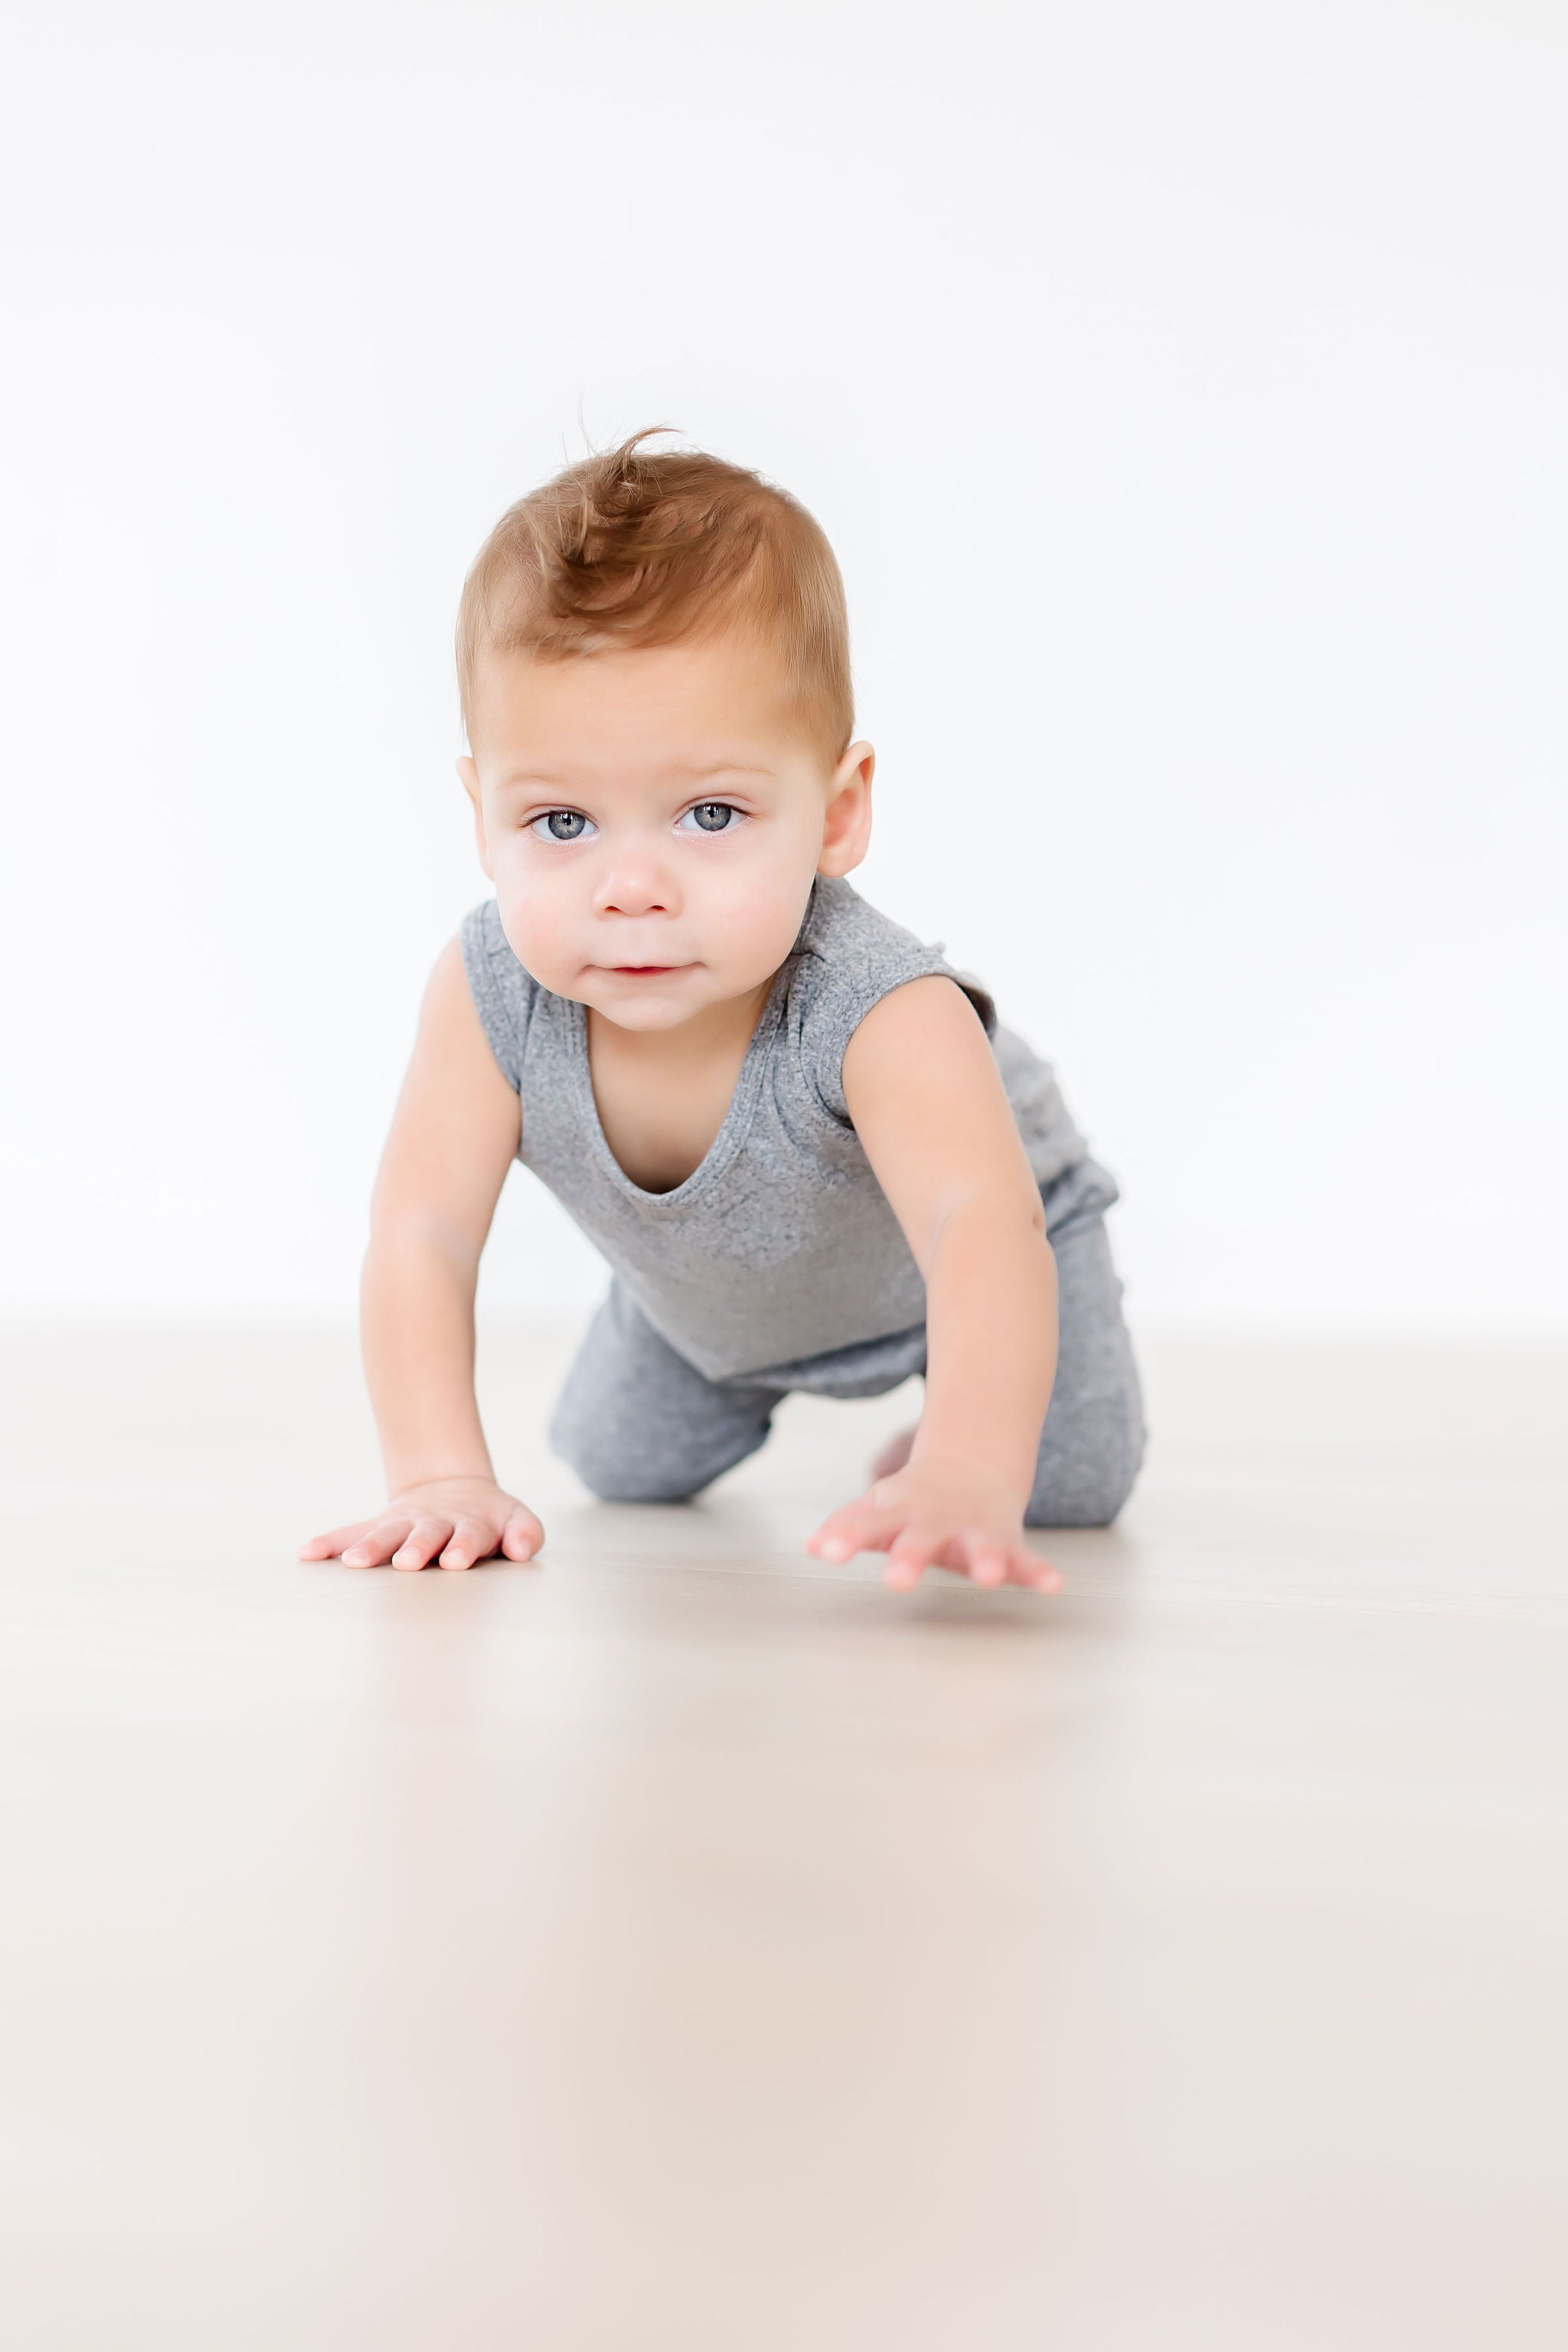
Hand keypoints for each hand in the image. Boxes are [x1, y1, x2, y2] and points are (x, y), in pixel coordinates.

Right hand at [298, 1476, 543, 1572]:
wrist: (455, 1490)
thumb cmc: (491, 1518)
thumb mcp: (517, 1519)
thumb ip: (525, 1534)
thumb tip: (520, 1550)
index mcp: (469, 1525)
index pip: (468, 1536)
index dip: (463, 1547)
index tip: (456, 1561)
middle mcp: (432, 1523)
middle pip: (424, 1535)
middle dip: (416, 1548)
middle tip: (407, 1562)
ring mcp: (403, 1524)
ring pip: (384, 1534)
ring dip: (369, 1548)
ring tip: (353, 1563)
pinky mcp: (378, 1527)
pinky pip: (350, 1533)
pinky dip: (329, 1541)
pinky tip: (306, 1552)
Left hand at [804, 1455, 1058, 1592]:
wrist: (969, 1468)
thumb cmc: (912, 1502)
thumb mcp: (877, 1509)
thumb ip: (846, 1528)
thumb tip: (809, 1545)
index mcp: (899, 1513)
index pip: (867, 1523)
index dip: (846, 1536)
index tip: (826, 1552)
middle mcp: (936, 1520)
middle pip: (921, 1538)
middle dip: (910, 1557)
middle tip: (896, 1582)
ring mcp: (973, 1530)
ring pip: (980, 1546)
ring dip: (983, 1561)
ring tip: (986, 1579)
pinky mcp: (1006, 1543)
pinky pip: (1026, 1559)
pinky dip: (1039, 1572)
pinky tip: (1053, 1585)